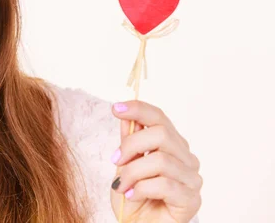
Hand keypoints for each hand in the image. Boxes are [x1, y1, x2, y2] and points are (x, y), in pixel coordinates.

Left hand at [109, 100, 202, 222]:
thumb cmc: (135, 197)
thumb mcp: (124, 165)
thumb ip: (129, 142)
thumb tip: (125, 116)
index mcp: (172, 145)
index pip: (160, 118)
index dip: (138, 109)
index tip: (116, 108)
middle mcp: (186, 158)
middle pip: (162, 134)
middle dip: (131, 145)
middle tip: (116, 161)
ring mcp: (192, 178)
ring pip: (161, 160)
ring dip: (133, 173)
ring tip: (122, 186)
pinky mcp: (191, 199)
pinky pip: (165, 184)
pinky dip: (142, 189)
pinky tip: (133, 196)